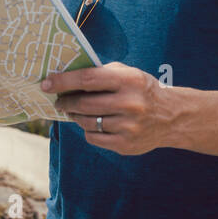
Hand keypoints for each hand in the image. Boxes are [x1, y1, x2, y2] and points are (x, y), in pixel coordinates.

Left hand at [41, 61, 178, 155]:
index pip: (88, 79)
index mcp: (129, 81)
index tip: (46, 83)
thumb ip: (101, 73)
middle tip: (58, 101)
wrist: (171, 117)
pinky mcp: (126, 145)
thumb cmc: (142, 90)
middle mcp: (130, 104)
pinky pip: (94, 138)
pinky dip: (88, 130)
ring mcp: (129, 127)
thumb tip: (66, 77)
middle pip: (84, 104)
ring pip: (87, 122)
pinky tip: (93, 124)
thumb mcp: (128, 74)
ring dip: (75, 116)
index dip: (63, 81)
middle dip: (65, 102)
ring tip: (75, 111)